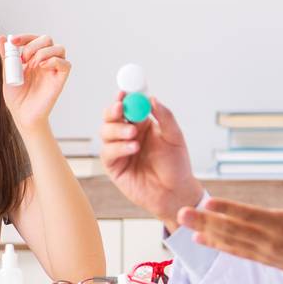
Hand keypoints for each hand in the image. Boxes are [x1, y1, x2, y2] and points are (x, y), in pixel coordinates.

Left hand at [0, 34, 71, 129]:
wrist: (22, 114)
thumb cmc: (16, 96)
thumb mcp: (8, 72)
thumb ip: (6, 55)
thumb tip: (0, 37)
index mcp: (33, 58)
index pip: (34, 38)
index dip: (24, 37)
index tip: (12, 41)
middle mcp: (45, 61)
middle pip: (48, 39)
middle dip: (34, 44)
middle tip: (24, 58)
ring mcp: (53, 70)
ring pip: (59, 48)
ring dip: (44, 52)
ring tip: (33, 64)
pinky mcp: (60, 80)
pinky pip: (66, 64)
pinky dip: (55, 61)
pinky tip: (42, 67)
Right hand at [99, 92, 202, 222]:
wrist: (175, 192)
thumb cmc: (177, 166)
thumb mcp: (175, 137)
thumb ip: (165, 117)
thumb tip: (152, 99)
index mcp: (142, 124)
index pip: (128, 105)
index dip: (124, 97)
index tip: (124, 91)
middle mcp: (128, 135)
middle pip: (111, 116)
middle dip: (113, 110)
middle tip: (121, 108)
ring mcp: (119, 150)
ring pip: (106, 132)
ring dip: (118, 129)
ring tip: (134, 135)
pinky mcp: (114, 166)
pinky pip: (108, 152)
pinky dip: (118, 147)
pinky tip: (132, 148)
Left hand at [177, 163, 282, 283]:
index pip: (249, 215)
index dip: (228, 210)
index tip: (207, 203)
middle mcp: (270, 240)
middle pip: (233, 229)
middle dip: (205, 222)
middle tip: (181, 214)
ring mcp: (266, 252)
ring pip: (231, 242)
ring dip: (206, 233)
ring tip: (183, 227)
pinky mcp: (266, 260)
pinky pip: (238, 252)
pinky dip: (219, 246)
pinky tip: (202, 240)